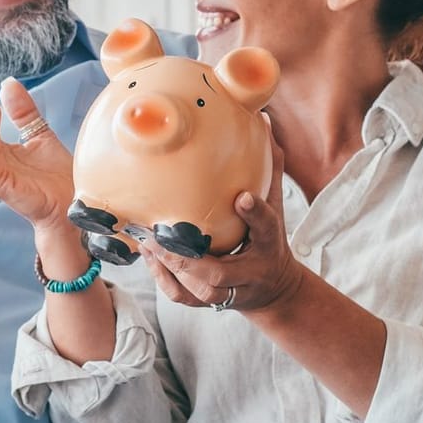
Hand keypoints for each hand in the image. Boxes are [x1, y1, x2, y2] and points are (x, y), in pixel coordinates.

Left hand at [139, 115, 303, 312]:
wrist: (273, 288)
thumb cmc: (268, 238)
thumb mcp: (276, 205)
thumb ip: (269, 167)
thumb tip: (262, 119)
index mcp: (269, 244)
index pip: (266, 227)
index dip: (255, 213)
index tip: (242, 197)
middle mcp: (249, 272)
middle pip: (217, 272)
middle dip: (187, 257)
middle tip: (160, 234)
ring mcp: (229, 291)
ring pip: (195, 288)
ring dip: (168, 267)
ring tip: (146, 240)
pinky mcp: (210, 302)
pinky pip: (181, 295)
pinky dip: (162, 276)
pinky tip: (148, 253)